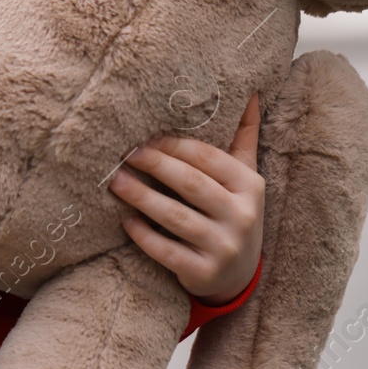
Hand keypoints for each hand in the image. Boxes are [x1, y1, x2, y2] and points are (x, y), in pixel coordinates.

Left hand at [109, 91, 264, 304]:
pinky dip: (143, 235)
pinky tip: (125, 220)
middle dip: (155, 165)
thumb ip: (244, 136)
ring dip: (141, 197)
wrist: (239, 276)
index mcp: (250, 186)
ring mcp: (224, 247)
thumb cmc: (233, 212)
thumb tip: (252, 92)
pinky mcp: (204, 273)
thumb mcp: (245, 177)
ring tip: (116, 181)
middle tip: (125, 153)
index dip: (175, 145)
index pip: (208, 158)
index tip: (146, 135)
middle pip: (190, 184)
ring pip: (175, 217)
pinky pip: (167, 251)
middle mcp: (241, 216)